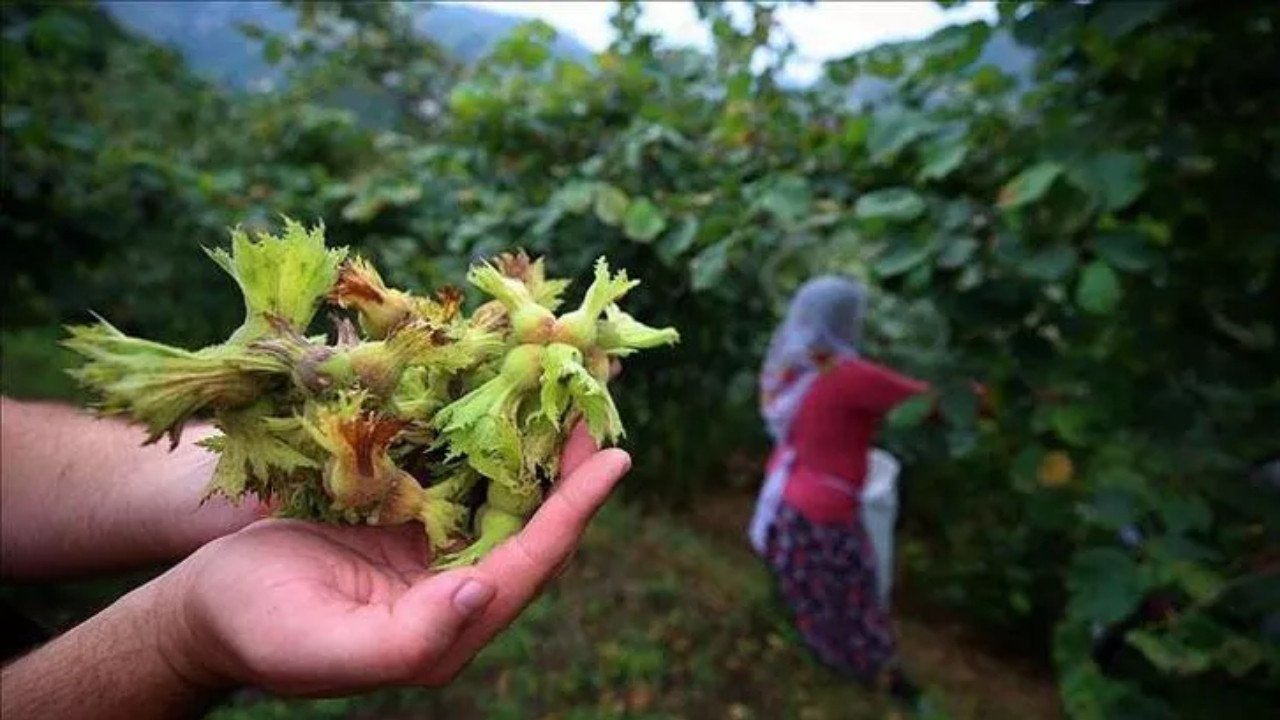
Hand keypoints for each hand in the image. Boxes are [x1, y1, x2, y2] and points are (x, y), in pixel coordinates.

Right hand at [152, 424, 628, 696]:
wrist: (204, 607)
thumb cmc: (255, 630)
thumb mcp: (322, 647)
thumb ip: (409, 639)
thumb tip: (483, 596)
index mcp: (448, 628)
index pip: (528, 565)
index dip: (573, 512)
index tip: (615, 460)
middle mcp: (456, 588)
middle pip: (532, 521)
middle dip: (569, 460)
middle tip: (599, 392)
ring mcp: (435, 550)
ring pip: (503, 490)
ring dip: (536, 436)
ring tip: (570, 379)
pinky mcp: (409, 516)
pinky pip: (462, 470)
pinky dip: (486, 431)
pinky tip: (503, 388)